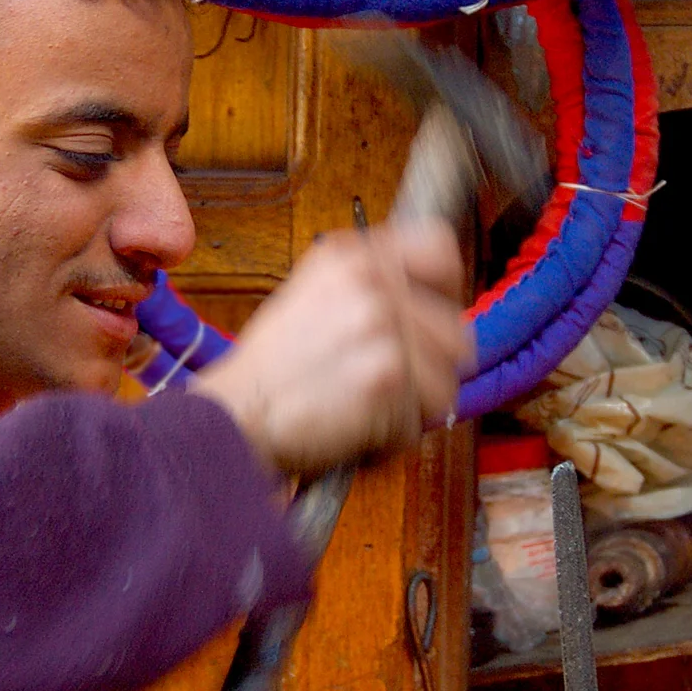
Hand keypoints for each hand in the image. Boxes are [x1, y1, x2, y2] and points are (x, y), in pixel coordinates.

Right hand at [195, 220, 469, 479]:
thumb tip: (430, 305)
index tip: (436, 318)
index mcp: (351, 257)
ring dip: (412, 411)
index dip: (448, 292)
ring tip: (366, 411)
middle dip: (431, 372)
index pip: (440, 249)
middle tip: (391, 388)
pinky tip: (353, 429)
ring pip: (444, 384)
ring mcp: (381, 327)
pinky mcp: (387, 377)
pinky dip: (389, 440)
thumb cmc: (270, 371)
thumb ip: (369, 291)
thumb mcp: (312, 298)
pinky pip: (418, 422)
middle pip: (456, 333)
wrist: (235, 412)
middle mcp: (371, 282)